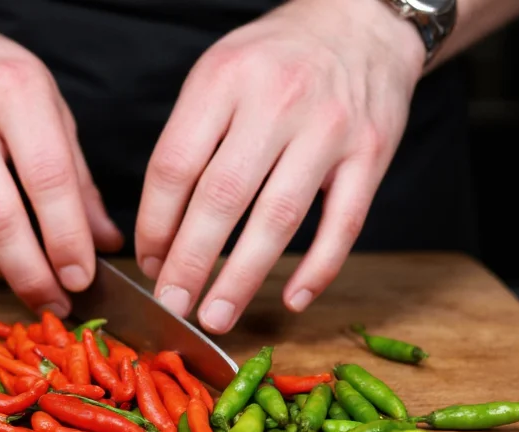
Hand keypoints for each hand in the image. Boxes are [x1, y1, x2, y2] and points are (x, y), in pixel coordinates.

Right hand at [0, 2, 122, 314]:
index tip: (82, 277)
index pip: (48, 179)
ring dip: (0, 268)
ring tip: (25, 272)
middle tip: (55, 301)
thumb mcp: (45, 103)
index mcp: (10, 89)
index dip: (68, 239)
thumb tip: (103, 242)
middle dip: (32, 274)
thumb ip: (76, 176)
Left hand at [135, 0, 424, 332]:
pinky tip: (291, 299)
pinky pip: (344, 223)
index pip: (175, 165)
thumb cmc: (276, 57)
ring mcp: (329, 129)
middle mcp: (277, 102)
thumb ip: (189, 139)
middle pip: (222, 197)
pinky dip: (318, 268)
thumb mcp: (218, 74)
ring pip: (278, 218)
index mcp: (225, 79)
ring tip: (215, 315)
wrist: (362, 21)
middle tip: (172, 304)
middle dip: (190, 261)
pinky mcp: (371, 154)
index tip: (148, 261)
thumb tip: (161, 227)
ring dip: (242, 277)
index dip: (155, 223)